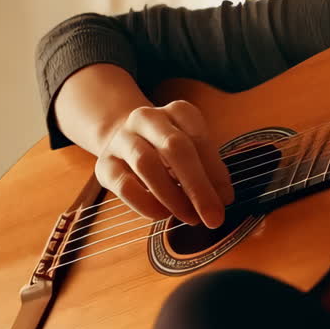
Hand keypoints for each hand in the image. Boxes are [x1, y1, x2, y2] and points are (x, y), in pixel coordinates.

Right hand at [94, 100, 234, 227]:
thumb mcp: (193, 151)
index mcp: (177, 111)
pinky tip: (163, 214)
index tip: (225, 199)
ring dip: (173, 196)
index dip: (215, 171)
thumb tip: (222, 198)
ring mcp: (122, 139)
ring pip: (146, 164)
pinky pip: (124, 185)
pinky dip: (146, 204)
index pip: (198, 138)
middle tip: (213, 217)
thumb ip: (209, 171)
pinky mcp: (104, 163)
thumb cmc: (168, 150)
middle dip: (198, 186)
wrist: (124, 139)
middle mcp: (148, 118)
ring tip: (190, 217)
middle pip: (174, 147)